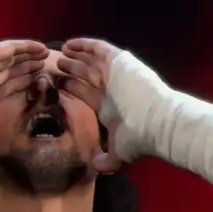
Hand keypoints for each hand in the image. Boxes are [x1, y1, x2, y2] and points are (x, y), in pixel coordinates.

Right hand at [0, 39, 47, 160]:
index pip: (9, 88)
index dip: (24, 85)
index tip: (39, 85)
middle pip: (13, 72)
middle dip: (28, 69)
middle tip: (45, 67)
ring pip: (13, 58)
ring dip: (30, 56)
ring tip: (45, 54)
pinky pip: (10, 48)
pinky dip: (25, 47)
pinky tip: (40, 47)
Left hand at [57, 38, 127, 171]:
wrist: (157, 121)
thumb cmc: (138, 136)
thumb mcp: (119, 152)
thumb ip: (106, 160)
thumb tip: (95, 167)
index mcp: (108, 106)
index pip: (86, 94)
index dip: (72, 89)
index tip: (58, 86)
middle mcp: (111, 88)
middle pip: (87, 75)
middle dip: (72, 71)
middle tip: (56, 67)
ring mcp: (115, 73)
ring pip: (91, 60)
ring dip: (76, 56)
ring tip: (61, 53)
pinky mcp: (120, 60)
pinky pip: (99, 48)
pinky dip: (84, 45)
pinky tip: (70, 44)